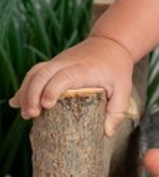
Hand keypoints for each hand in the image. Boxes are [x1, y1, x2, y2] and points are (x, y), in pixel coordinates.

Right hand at [9, 34, 138, 135]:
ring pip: (35, 73)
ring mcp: (58, 62)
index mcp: (85, 69)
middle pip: (43, 73)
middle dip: (32, 94)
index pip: (64, 76)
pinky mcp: (53, 65)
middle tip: (31, 115)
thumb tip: (107, 133)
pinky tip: (17, 103)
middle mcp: (67, 63)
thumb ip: (117, 110)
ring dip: (25, 92)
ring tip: (26, 114)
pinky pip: (34, 73)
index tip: (47, 105)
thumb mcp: (124, 88)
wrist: (111, 43)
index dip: (53, 89)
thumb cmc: (117, 68)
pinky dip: (24, 87)